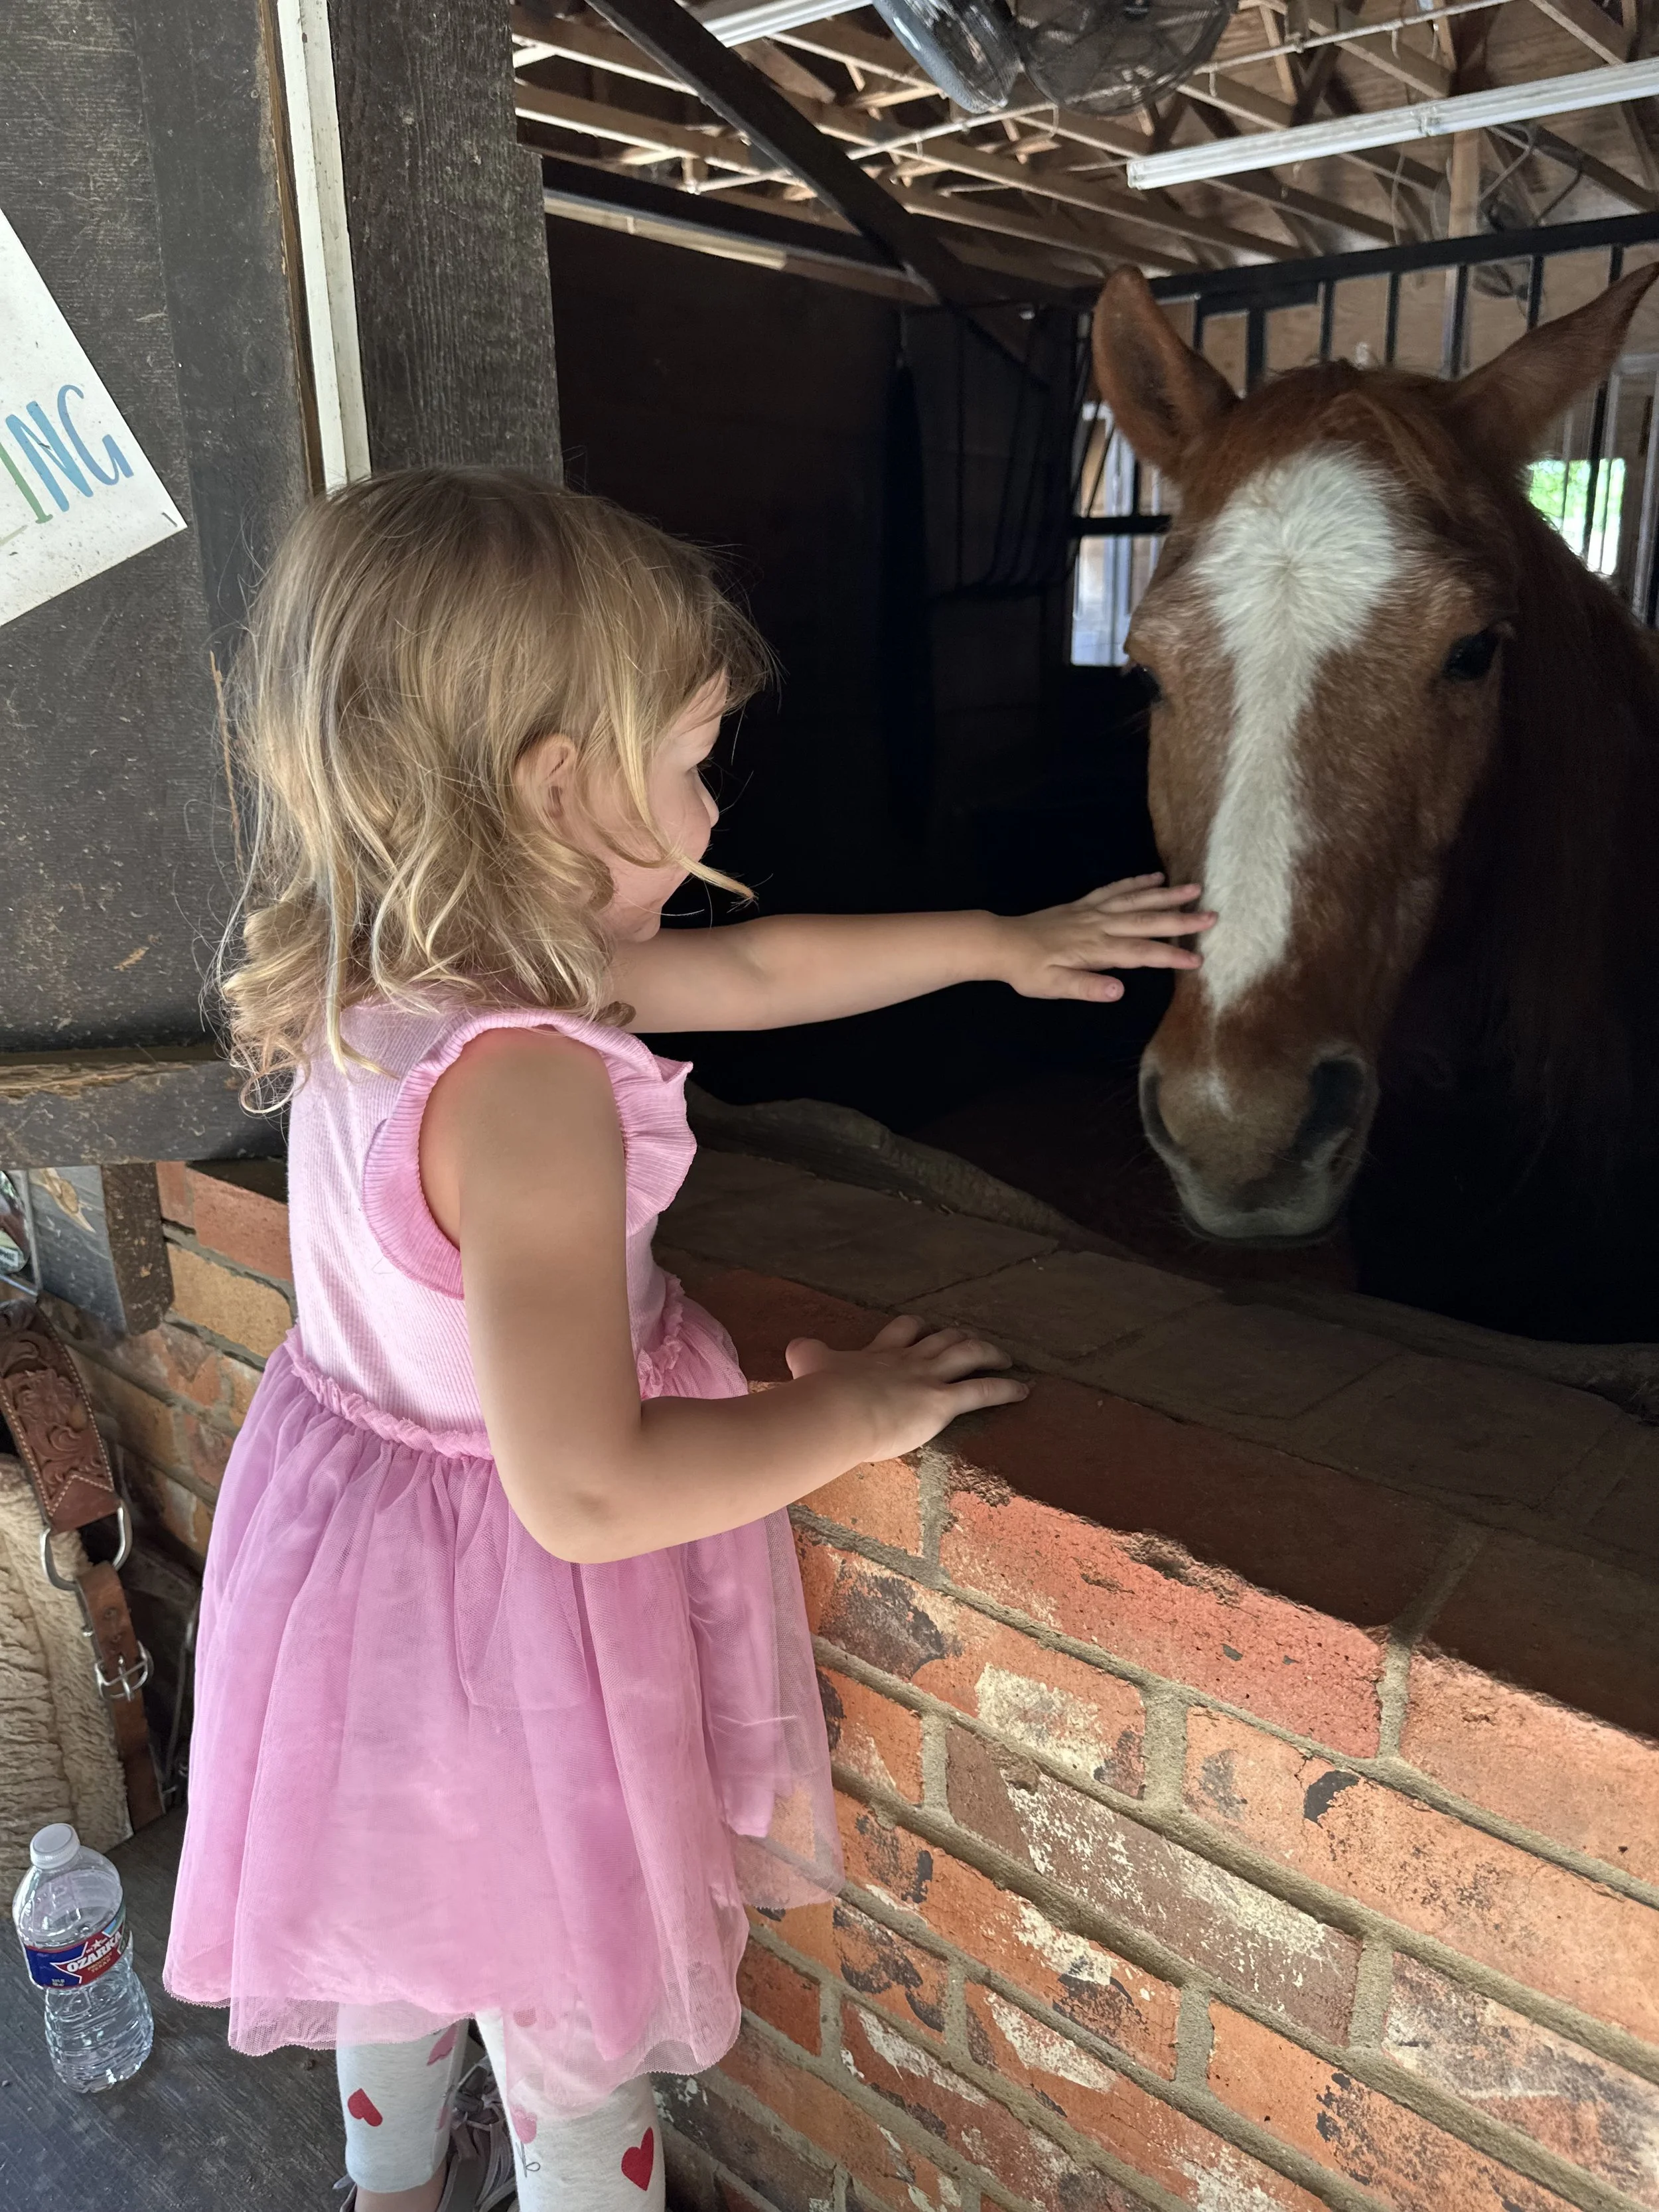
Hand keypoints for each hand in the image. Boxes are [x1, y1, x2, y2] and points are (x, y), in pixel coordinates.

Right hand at [785, 1316, 1026, 1456]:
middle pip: (941, 1339)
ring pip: (966, 1355)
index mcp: (876, 1354)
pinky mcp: (941, 1402)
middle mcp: (906, 1360)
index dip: (915, 1329)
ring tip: (1004, 1358)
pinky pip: (983, 1391)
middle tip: (970, 1341)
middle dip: (958, 1338)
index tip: (922, 1329)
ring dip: (988, 1353)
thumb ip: (804, 1354)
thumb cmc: (818, 1393)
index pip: (902, 1331)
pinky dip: (1006, 1390)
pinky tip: (1023, 1391)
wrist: (833, 1410)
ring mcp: (926, 1378)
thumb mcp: (805, 1363)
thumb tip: (793, 1347)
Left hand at [996, 875, 1214, 1002]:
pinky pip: (1115, 889)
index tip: (1197, 959)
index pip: (1140, 953)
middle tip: (1212, 915)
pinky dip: (1136, 882)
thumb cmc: (1027, 971)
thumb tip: (1119, 990)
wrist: (1001, 943)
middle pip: (1146, 920)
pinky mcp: (1083, 904)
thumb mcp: (1053, 987)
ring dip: (1166, 894)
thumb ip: (1087, 987)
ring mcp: (1092, 911)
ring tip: (1194, 887)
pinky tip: (1154, 878)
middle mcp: (1099, 925)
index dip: (1170, 956)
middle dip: (1181, 919)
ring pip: (1135, 899)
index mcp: (1095, 948)